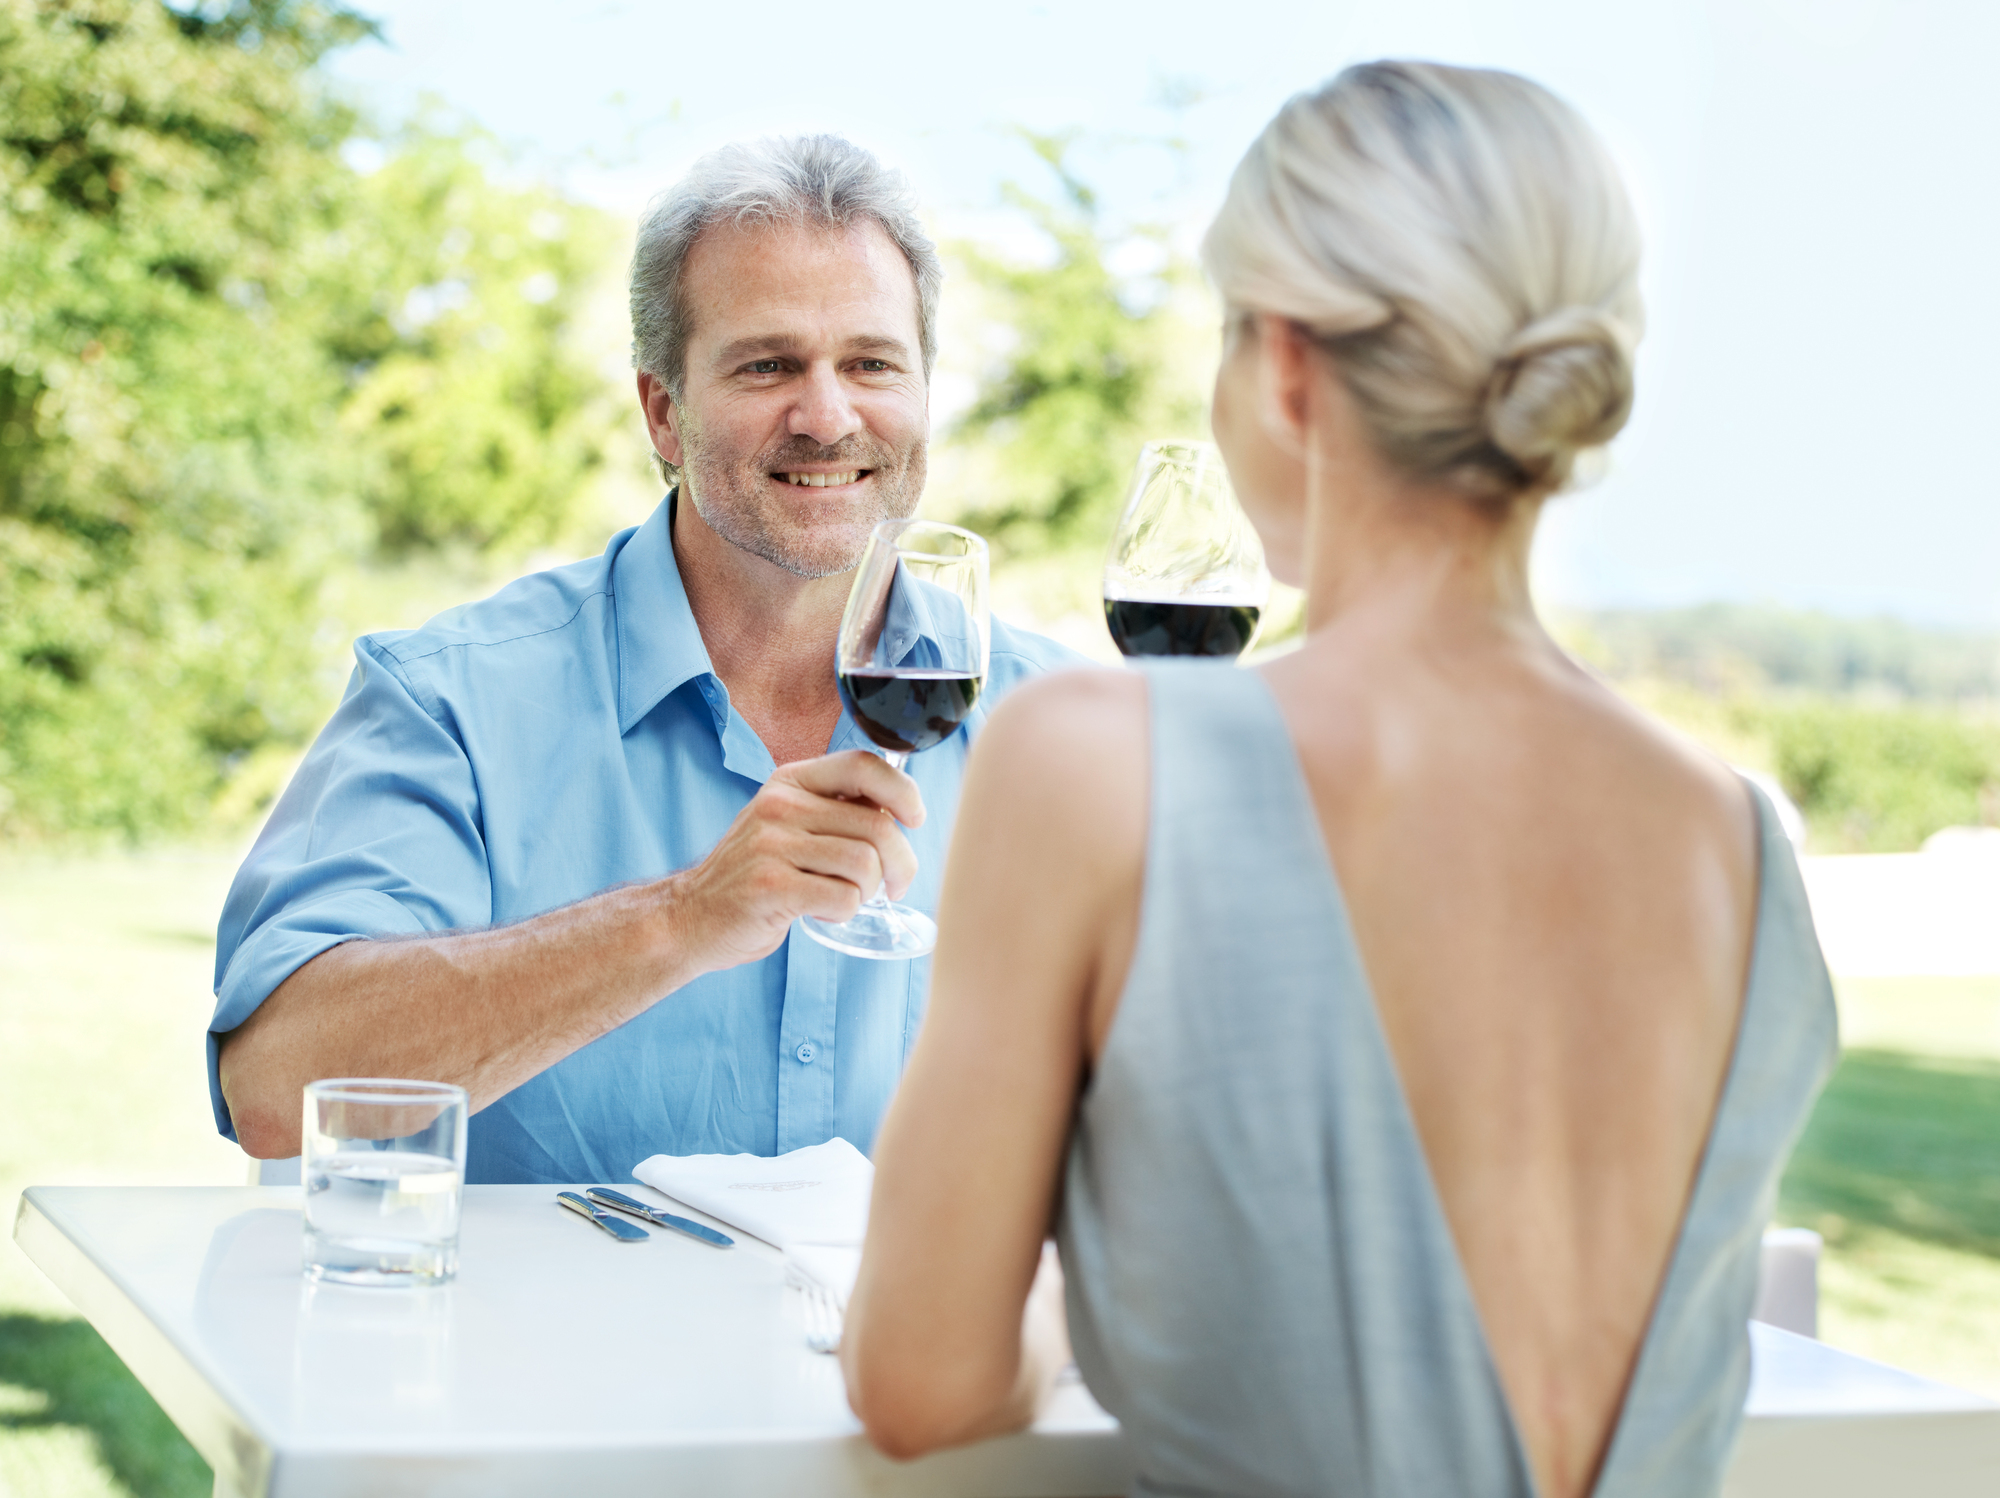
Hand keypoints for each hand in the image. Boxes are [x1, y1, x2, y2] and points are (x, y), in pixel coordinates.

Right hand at [666, 751, 925, 973]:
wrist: (691, 916)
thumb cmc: (756, 874)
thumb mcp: (789, 824)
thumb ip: (836, 811)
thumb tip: (902, 808)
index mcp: (791, 782)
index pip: (862, 765)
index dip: (903, 791)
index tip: (916, 818)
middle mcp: (780, 805)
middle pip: (876, 826)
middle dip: (900, 864)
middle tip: (894, 885)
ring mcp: (771, 845)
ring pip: (865, 863)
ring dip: (868, 891)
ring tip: (844, 896)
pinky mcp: (771, 886)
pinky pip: (844, 897)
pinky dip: (845, 911)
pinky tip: (821, 911)